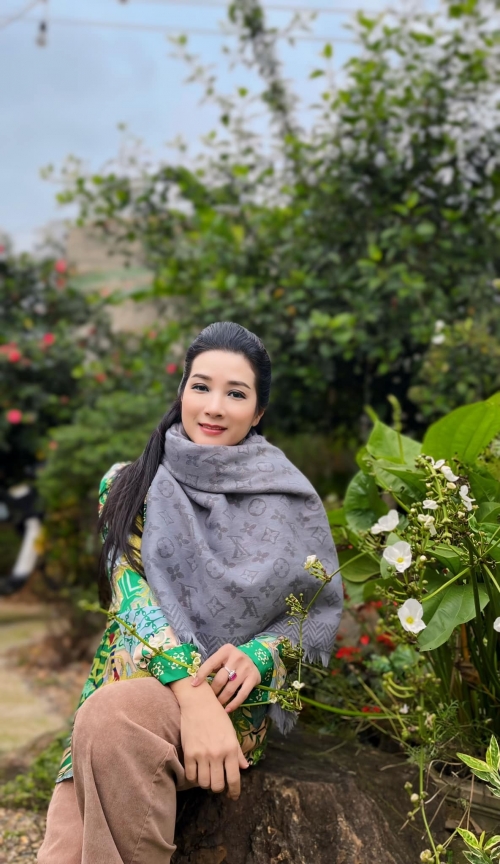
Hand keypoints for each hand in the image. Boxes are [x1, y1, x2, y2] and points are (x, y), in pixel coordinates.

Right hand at [171, 678, 247, 797]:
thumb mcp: (231, 733)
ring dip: (206, 784)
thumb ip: (238, 752)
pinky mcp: (189, 753)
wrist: (199, 704)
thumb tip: (245, 768)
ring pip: (204, 783)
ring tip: (207, 777)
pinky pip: (190, 776)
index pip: (234, 779)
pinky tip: (196, 773)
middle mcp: (217, 754)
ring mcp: (202, 755)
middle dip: (219, 788)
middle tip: (218, 783)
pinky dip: (193, 778)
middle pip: (217, 785)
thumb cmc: (218, 717)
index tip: (233, 796)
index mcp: (231, 749)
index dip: (234, 791)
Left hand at [192, 644, 260, 712]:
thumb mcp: (222, 658)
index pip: (211, 663)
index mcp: (226, 650)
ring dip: (221, 699)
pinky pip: (242, 694)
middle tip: (207, 698)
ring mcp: (246, 668)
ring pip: (230, 688)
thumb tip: (194, 680)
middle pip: (220, 679)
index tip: (194, 685)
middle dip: (212, 691)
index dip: (201, 675)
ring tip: (215, 705)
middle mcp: (237, 658)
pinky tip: (227, 710)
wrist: (252, 659)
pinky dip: (234, 704)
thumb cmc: (231, 660)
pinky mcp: (254, 678)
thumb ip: (211, 666)